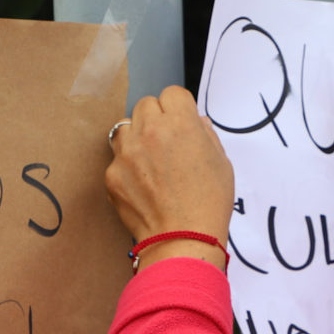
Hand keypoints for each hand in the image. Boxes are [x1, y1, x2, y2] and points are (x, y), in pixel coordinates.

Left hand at [104, 85, 234, 268]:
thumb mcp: (221, 163)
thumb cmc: (209, 203)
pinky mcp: (112, 175)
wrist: (183, 240)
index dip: (178, 108)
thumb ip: (206, 135)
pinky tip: (143, 186)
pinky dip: (128, 168)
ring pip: (126, 128)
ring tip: (152, 163)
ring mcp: (127, 153)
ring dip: (137, 138)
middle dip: (156, 118)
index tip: (181, 122)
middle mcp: (149, 131)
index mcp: (180, 123)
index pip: (172, 93)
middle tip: (167, 142)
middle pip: (146, 105)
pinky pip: (117, 160)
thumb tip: (196, 123)